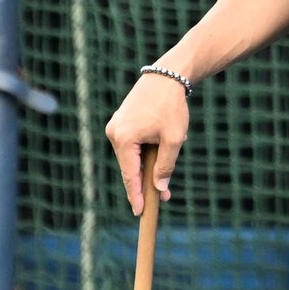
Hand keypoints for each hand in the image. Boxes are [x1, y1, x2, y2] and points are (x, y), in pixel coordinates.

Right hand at [105, 74, 189, 215]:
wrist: (167, 76)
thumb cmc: (171, 106)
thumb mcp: (174, 138)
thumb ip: (166, 165)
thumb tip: (160, 188)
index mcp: (124, 139)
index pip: (129, 175)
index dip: (136, 195)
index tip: (140, 212)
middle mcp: (114, 133)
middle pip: (130, 166)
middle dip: (147, 180)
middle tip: (164, 196)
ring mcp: (115, 126)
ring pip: (133, 154)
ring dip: (150, 160)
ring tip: (172, 150)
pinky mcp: (120, 121)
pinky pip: (133, 142)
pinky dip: (146, 148)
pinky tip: (163, 140)